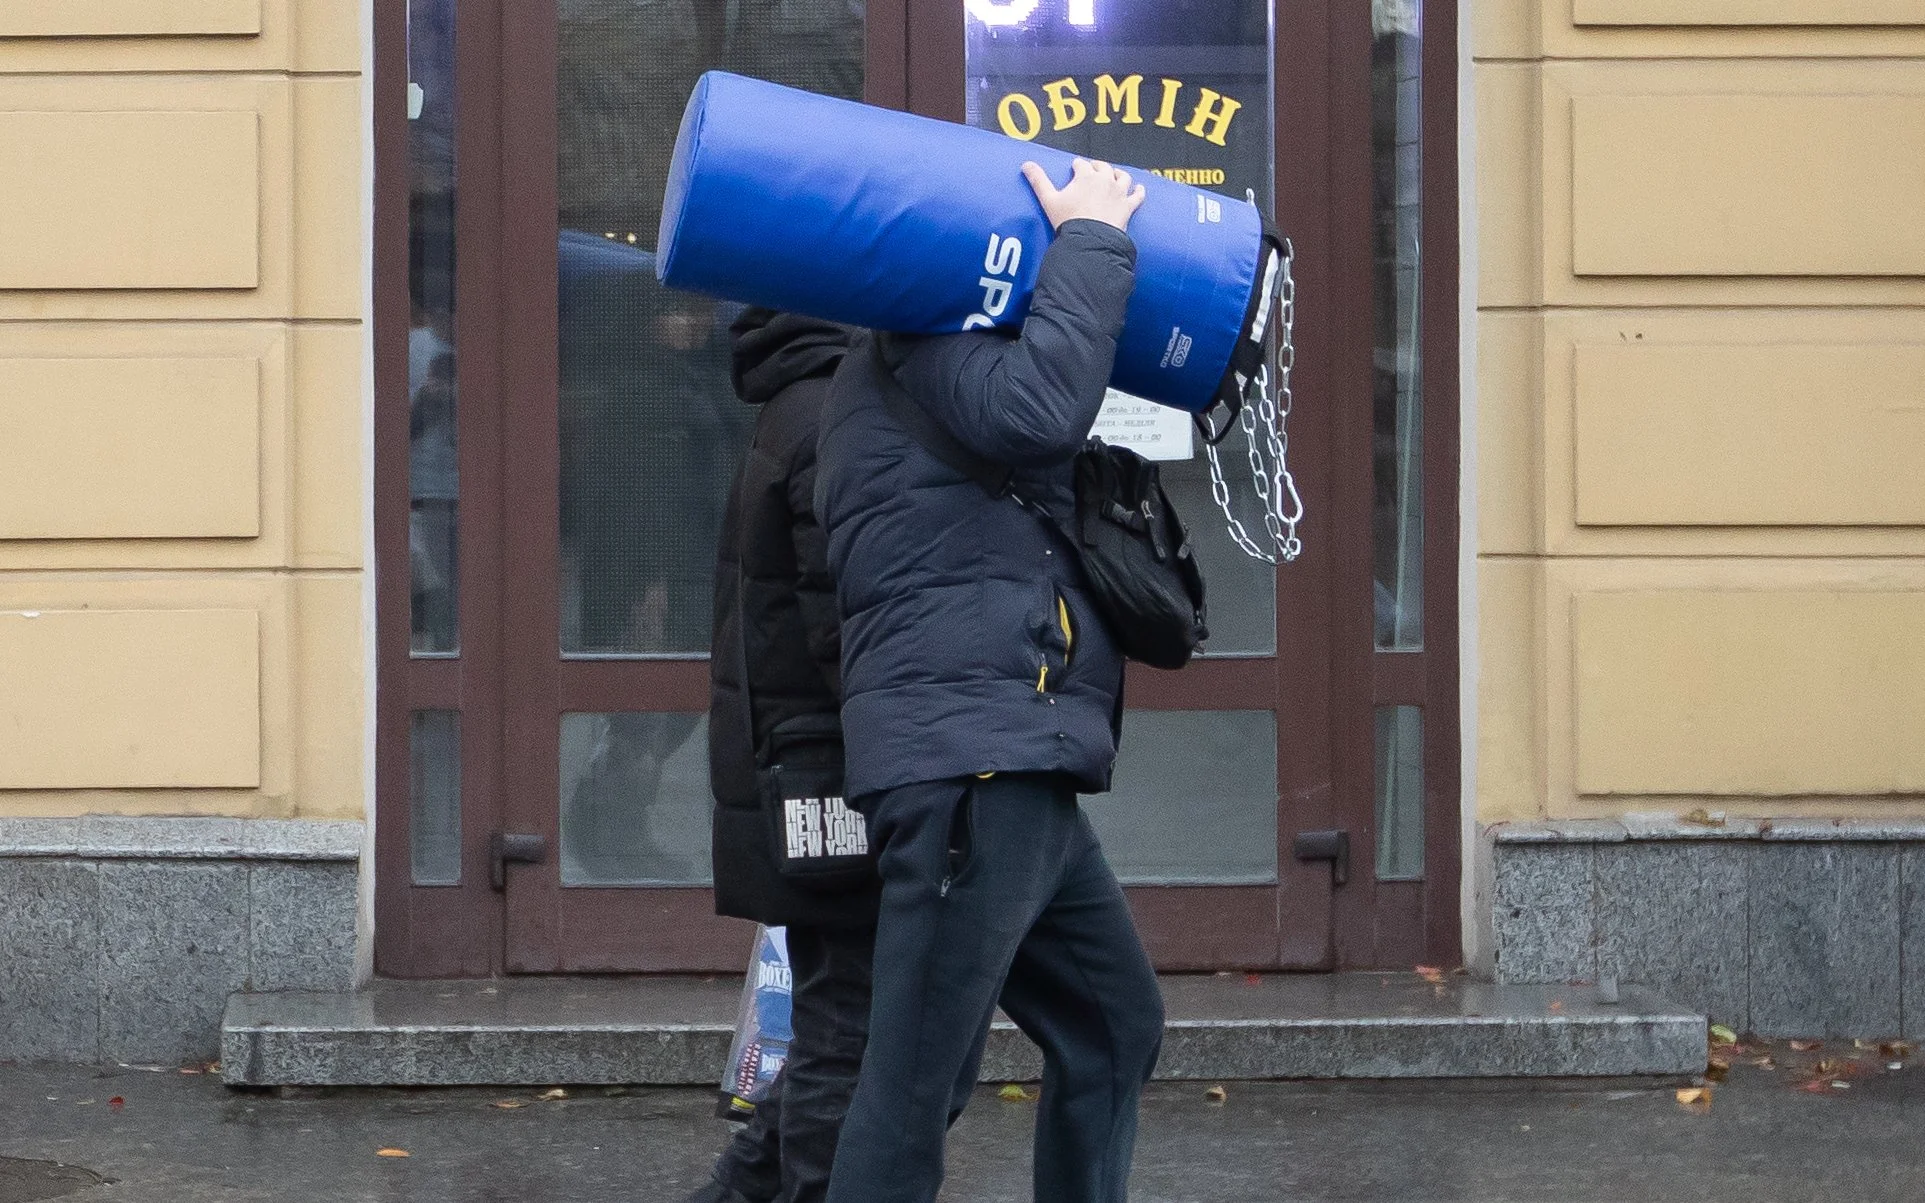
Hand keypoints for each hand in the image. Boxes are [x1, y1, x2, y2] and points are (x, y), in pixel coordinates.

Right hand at [1022, 158, 1145, 231]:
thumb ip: (1038, 181)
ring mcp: (1119, 192)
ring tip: (1114, 175)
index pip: (1081, 164)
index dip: (1077, 166)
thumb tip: (1025, 164)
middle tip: (1092, 170)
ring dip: (1118, 174)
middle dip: (1097, 167)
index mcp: (1086, 176)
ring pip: (1122, 176)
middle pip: (1102, 167)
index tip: (1075, 168)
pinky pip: (1138, 195)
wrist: (1090, 239)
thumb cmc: (1069, 220)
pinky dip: (1139, 191)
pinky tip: (1139, 188)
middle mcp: (1105, 180)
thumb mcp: (1049, 200)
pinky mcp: (1128, 206)